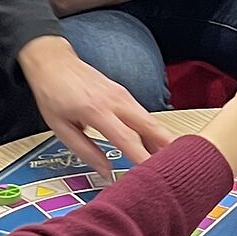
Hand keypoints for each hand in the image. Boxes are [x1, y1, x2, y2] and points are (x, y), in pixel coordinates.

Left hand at [18, 35, 175, 176]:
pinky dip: (154, 132)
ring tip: (175, 161)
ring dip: (164, 140)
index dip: (142, 158)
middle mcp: (115, 101)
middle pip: (150, 126)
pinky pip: (144, 115)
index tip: (154, 173)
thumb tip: (105, 172)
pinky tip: (158, 146)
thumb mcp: (60, 127)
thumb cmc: (53, 92)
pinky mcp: (125, 94)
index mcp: (96, 110)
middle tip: (183, 165)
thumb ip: (85, 151)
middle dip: (168, 147)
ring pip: (151, 120)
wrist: (54, 62)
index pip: (126, 139)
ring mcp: (123, 95)